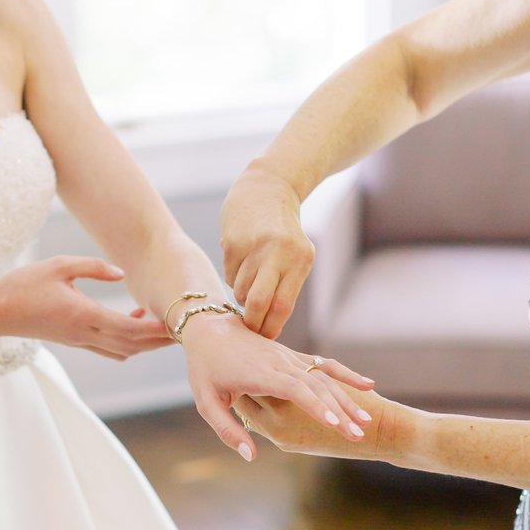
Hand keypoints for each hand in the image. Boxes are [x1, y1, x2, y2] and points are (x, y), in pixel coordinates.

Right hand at [0, 256, 172, 358]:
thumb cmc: (25, 285)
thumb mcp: (59, 265)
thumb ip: (94, 268)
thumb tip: (121, 274)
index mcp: (84, 315)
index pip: (129, 328)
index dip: (155, 329)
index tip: (176, 324)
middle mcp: (85, 334)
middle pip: (132, 344)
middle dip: (159, 341)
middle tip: (183, 332)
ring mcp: (80, 341)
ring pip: (122, 350)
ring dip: (145, 344)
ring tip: (165, 331)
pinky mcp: (74, 341)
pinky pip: (108, 348)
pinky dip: (127, 342)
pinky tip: (133, 323)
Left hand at [179, 311, 374, 459]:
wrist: (207, 328)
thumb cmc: (204, 369)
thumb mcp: (205, 402)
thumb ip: (227, 430)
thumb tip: (250, 456)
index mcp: (259, 374)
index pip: (295, 390)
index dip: (316, 407)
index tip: (335, 424)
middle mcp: (279, 363)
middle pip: (317, 387)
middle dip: (340, 411)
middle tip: (360, 434)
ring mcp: (288, 357)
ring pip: (324, 378)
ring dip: (346, 399)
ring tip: (367, 421)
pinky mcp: (293, 356)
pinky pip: (324, 365)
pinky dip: (346, 375)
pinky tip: (367, 386)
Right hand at [220, 162, 313, 337]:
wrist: (265, 190)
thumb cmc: (284, 233)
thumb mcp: (297, 256)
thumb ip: (287, 287)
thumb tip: (268, 326)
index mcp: (300, 259)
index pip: (283, 305)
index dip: (272, 327)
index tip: (266, 340)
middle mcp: (277, 252)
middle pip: (258, 302)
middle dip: (252, 323)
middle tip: (250, 331)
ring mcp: (252, 247)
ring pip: (240, 291)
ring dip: (243, 297)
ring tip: (251, 282)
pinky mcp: (231, 242)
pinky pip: (229, 276)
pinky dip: (234, 278)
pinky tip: (242, 262)